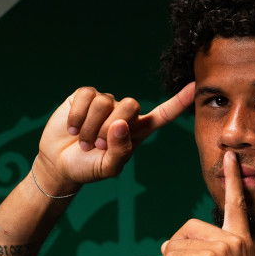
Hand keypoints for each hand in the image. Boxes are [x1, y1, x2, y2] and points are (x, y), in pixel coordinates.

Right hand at [34, 82, 195, 191]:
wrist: (60, 164)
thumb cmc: (89, 167)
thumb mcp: (108, 167)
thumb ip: (120, 150)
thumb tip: (121, 124)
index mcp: (138, 130)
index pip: (163, 114)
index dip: (178, 102)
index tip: (194, 87)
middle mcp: (125, 113)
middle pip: (130, 105)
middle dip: (111, 127)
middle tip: (98, 145)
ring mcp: (105, 103)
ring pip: (105, 102)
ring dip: (91, 127)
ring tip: (84, 141)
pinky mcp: (85, 96)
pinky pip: (86, 96)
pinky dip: (78, 115)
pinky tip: (73, 128)